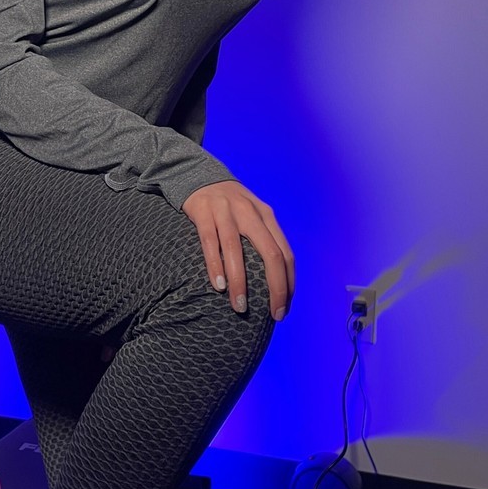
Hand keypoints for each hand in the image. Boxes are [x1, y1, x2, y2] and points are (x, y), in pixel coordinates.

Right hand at [181, 179, 294, 321]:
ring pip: (237, 251)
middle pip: (270, 253)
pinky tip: (218, 286)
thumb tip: (275, 279)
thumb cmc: (229, 204)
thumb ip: (263, 238)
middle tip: (273, 313)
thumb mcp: (252, 215)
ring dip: (240, 282)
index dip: (288, 282)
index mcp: (266, 216)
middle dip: (275, 287)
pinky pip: (210, 243)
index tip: (285, 307)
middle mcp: (250, 213)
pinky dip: (215, 265)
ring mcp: (226, 212)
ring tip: (240, 307)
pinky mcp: (203, 213)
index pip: (285, 253)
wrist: (198, 175)